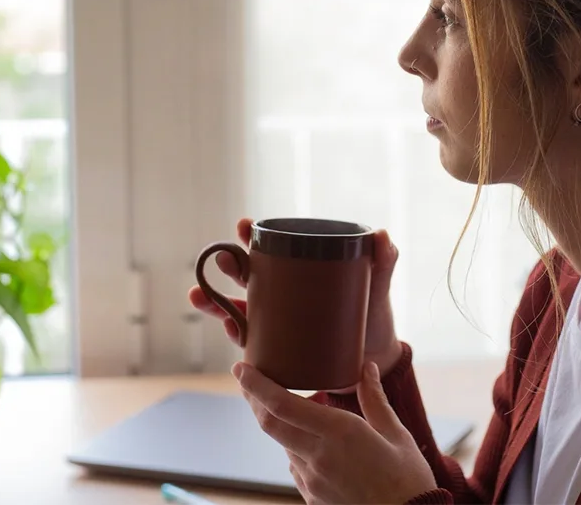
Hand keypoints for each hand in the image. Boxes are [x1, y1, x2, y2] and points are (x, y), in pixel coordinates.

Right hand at [188, 218, 404, 380]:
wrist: (375, 354)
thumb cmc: (372, 312)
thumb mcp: (377, 284)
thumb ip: (383, 260)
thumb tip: (383, 235)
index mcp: (300, 269)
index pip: (271, 248)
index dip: (253, 235)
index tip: (244, 225)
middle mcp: (282, 292)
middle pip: (248, 274)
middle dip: (230, 263)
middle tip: (224, 257)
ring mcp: (277, 319)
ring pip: (238, 307)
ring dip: (215, 302)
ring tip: (197, 296)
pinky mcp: (278, 347)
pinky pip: (250, 341)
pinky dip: (237, 336)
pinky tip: (229, 330)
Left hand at [235, 360, 435, 503]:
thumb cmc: (408, 480)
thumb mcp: (396, 435)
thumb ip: (375, 400)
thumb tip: (368, 367)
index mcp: (340, 433)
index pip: (282, 405)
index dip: (256, 385)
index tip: (242, 369)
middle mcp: (318, 457)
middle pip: (270, 423)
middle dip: (255, 399)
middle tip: (248, 380)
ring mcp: (312, 481)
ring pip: (285, 445)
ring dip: (284, 426)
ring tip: (299, 413)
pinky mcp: (313, 498)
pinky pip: (296, 468)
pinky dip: (299, 451)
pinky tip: (317, 448)